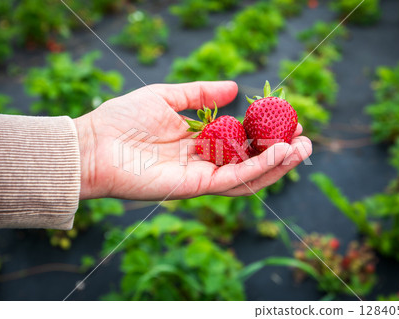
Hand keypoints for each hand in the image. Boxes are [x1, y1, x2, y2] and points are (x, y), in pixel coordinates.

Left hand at [74, 81, 311, 200]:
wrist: (92, 144)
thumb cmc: (122, 119)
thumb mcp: (167, 97)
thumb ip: (200, 94)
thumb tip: (234, 88)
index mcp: (198, 143)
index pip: (240, 143)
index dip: (265, 135)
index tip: (287, 119)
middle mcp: (203, 163)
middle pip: (250, 163)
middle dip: (280, 154)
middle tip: (305, 140)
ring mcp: (200, 177)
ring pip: (248, 176)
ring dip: (277, 164)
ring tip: (302, 148)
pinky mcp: (195, 187)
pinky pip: (233, 179)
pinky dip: (258, 168)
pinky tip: (279, 153)